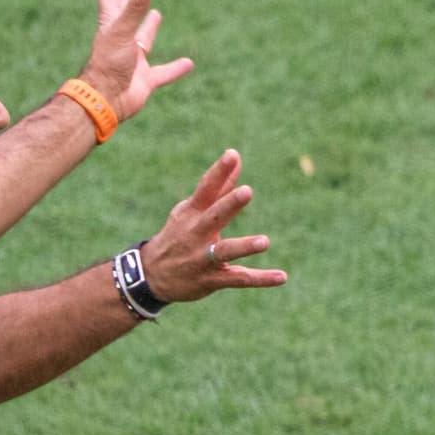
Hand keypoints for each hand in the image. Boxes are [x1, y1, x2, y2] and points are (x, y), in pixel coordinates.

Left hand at [79, 0, 194, 120]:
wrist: (105, 102)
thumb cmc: (108, 66)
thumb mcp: (122, 32)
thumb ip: (134, 7)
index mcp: (111, 26)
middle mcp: (121, 41)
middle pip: (126, 14)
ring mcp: (132, 61)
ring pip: (143, 40)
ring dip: (149, 28)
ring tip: (156, 14)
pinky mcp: (144, 80)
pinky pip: (163, 72)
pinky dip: (175, 68)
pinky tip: (188, 63)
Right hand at [139, 150, 287, 301]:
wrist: (152, 275)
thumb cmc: (178, 235)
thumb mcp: (192, 210)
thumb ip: (218, 187)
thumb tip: (235, 156)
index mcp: (191, 213)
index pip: (205, 190)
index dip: (218, 172)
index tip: (232, 155)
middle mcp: (196, 234)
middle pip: (214, 217)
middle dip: (229, 205)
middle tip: (247, 191)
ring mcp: (203, 258)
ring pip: (225, 251)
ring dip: (244, 246)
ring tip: (265, 241)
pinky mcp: (211, 279)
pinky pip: (238, 279)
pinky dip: (261, 279)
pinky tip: (282, 276)